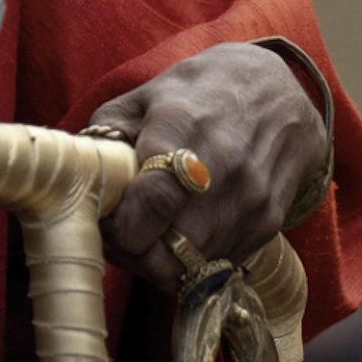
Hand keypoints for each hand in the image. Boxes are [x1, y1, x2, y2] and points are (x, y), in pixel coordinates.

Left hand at [93, 42, 328, 290]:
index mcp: (184, 131)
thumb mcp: (145, 95)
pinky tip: (178, 232)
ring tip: (146, 233)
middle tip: (118, 235)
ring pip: (192, 269)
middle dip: (133, 254)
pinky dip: (191, 262)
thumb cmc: (200, 92)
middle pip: (170, 252)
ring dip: (159, 263)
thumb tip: (81, 177)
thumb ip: (108, 135)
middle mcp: (225, 173)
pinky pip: (217, 267)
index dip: (119, 229)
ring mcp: (251, 204)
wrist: (280, 93)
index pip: (152, 204)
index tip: (104, 223)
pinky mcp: (268, 226)